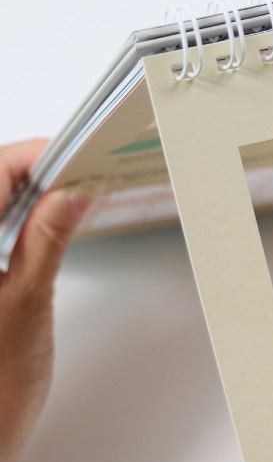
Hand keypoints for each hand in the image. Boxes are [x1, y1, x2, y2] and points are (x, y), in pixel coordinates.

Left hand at [0, 139, 88, 461]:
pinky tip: (33, 229)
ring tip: (61, 200)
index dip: (32, 156)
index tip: (73, 157)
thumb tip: (70, 194)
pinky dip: (6, 224)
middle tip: (76, 177)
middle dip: (27, 172)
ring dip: (16, 197)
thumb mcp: (28, 304)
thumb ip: (48, 240)